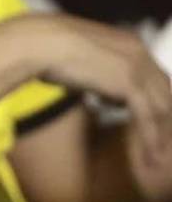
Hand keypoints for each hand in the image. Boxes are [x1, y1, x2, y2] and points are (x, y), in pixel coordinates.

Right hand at [20, 14, 171, 165]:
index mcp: (130, 45)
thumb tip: (98, 93)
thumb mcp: (80, 62)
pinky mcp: (129, 83)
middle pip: (166, 91)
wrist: (42, 44)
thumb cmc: (48, 52)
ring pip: (162, 107)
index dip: (156, 101)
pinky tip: (150, 157)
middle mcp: (139, 53)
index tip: (152, 123)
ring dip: (163, 135)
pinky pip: (147, 117)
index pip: (155, 77)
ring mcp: (137, 67)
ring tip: (159, 157)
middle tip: (163, 145)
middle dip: (166, 119)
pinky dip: (150, 139)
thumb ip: (96, 76)